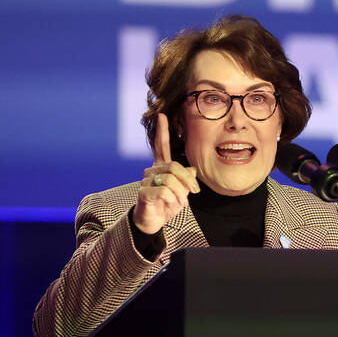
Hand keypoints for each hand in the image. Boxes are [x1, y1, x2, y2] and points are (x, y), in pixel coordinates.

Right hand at [134, 113, 199, 234]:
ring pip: (170, 180)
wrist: (153, 221)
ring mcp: (146, 181)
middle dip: (187, 180)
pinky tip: (171, 205)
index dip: (162, 131)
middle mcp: (151, 170)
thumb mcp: (182, 191)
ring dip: (180, 193)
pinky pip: (164, 191)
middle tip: (194, 192)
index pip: (160, 146)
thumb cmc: (167, 203)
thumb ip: (186, 179)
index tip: (162, 115)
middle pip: (174, 166)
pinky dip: (172, 199)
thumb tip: (192, 170)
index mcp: (161, 167)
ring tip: (180, 202)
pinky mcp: (143, 192)